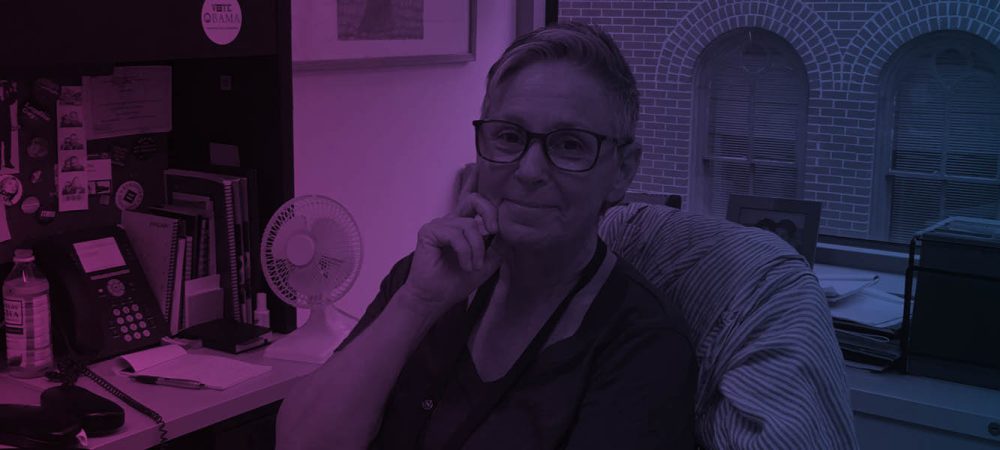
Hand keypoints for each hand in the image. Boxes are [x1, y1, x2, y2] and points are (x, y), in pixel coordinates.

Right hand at [400, 165, 501, 313]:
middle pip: (473, 199)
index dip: (492, 213)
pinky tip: (465, 266)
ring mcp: (438, 225)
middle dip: (488, 213)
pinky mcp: (429, 232)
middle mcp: (450, 222)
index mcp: (462, 226)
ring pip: (469, 225)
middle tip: (494, 231)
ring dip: (476, 249)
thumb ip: (497, 248)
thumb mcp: (485, 265)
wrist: (433, 299)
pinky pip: (455, 235)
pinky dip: (464, 252)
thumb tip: (510, 233)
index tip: (498, 232)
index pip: (479, 206)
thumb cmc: (455, 283)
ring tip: (474, 267)